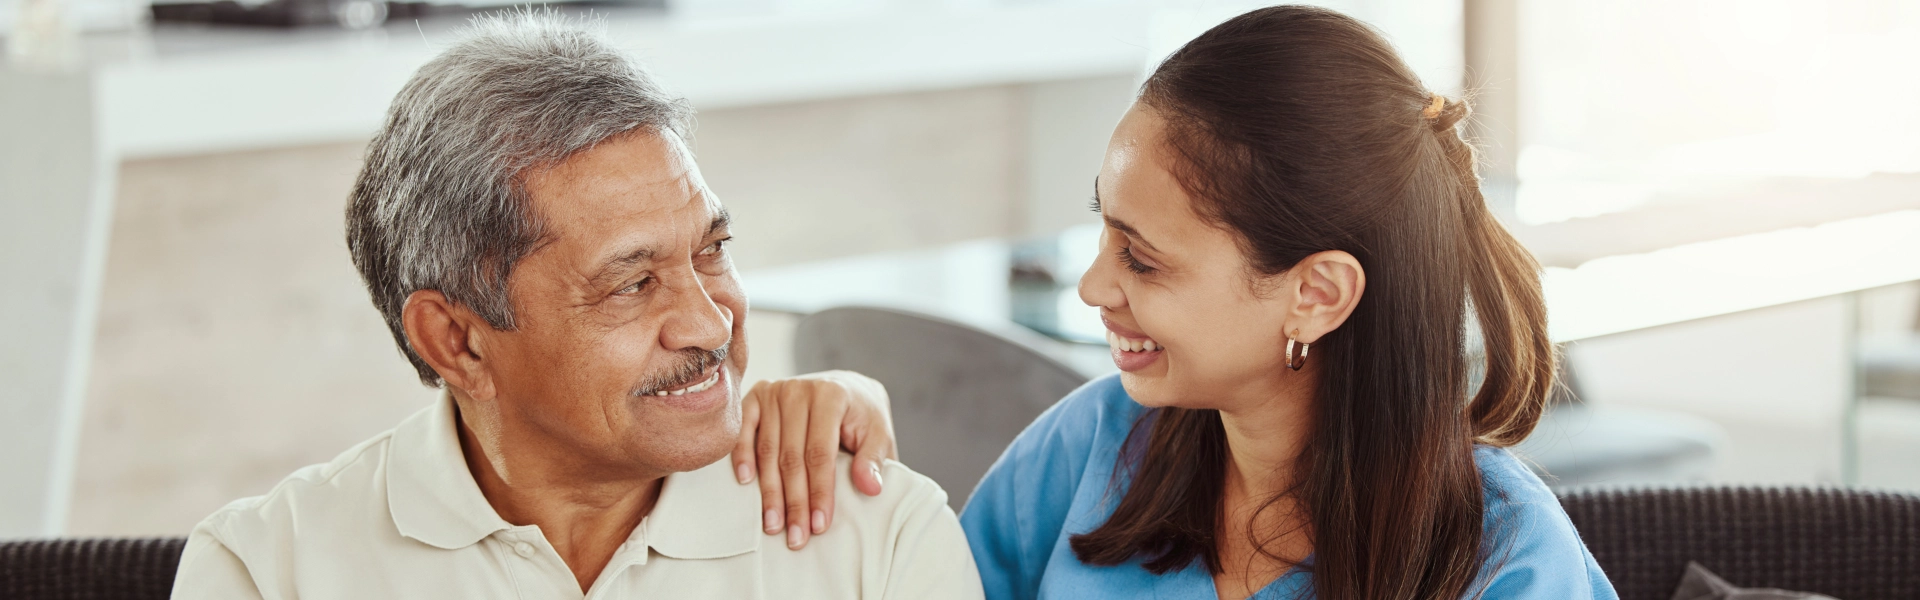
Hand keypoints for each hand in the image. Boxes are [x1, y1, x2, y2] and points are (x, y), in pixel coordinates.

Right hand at [732, 370, 896, 549]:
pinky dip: (742, 456)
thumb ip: (873, 459)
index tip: (819, 525)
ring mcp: (775, 391)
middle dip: (794, 501)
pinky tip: (746, 482)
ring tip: (773, 525)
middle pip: (791, 456)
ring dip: (769, 492)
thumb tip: (870, 488)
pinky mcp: (757, 396)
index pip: (820, 453)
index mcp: (832, 396)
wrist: (846, 388)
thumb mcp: (878, 434)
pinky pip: (743, 430)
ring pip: (767, 450)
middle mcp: (799, 390)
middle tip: (795, 537)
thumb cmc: (862, 417)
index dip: (819, 491)